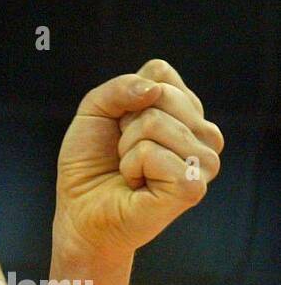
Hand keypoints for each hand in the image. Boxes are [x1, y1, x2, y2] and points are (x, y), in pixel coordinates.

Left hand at [53, 58, 223, 266]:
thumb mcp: (94, 110)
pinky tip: (137, 185)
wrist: (81, 211)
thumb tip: (153, 90)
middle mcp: (203, 134)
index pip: (160, 72)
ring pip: (155, 122)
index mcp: (186, 112)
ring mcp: (204, 162)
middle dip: (125, 121)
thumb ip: (120, 87)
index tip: (120, 126)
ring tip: (131, 170)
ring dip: (126, 147)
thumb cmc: (90, 163)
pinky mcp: (193, 187)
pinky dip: (130, 166)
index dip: (125, 97)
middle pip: (161, 93)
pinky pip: (151, 152)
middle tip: (124, 151)